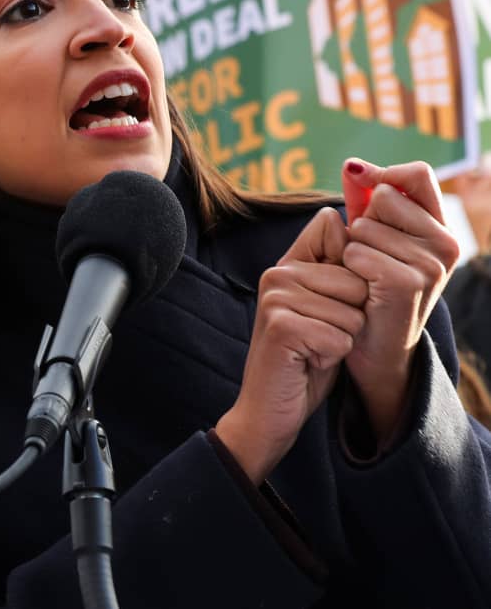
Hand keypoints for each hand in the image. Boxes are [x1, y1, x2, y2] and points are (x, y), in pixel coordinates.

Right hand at [217, 207, 366, 484]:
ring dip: (342, 340)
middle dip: (352, 318)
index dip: (354, 272)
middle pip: (358, 281)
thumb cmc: (304, 360)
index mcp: (288, 264)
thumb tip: (338, 218)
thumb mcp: (326, 309)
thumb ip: (335, 270)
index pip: (337, 231)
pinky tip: (307, 363)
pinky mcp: (280, 326)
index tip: (335, 303)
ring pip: (352, 313)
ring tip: (313, 351)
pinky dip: (332, 358)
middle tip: (320, 338)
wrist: (268, 410)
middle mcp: (277, 274)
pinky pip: (340, 337)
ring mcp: (275, 298)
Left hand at [340, 158, 460, 442]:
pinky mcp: (408, 282)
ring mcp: (431, 264)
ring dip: (352, 248)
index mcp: (440, 228)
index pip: (416, 174)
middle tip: (367, 255)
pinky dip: (348, 265)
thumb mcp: (373, 237)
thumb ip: (366, 200)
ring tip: (365, 275)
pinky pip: (357, 251)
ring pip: (364, 226)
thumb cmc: (369, 285)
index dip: (383, 174)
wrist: (374, 345)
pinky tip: (360, 286)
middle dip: (362, 220)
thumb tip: (353, 165)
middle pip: (384, 197)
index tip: (359, 182)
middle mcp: (445, 243)